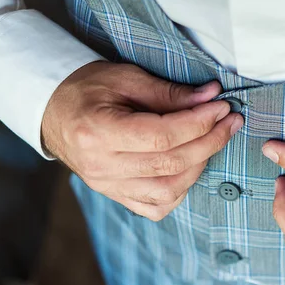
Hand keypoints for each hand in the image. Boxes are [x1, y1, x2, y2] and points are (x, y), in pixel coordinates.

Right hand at [42, 61, 242, 220]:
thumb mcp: (125, 78)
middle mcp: (101, 166)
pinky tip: (191, 168)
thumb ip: (169, 92)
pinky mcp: (115, 196)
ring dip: (199, 166)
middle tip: (229, 122)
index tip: (222, 107)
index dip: (199, 123)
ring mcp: (107, 186)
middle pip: (170, 164)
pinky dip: (180, 191)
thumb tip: (211, 97)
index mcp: (98, 132)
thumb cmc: (88, 89)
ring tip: (213, 140)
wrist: (54, 113)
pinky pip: (155, 207)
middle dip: (209, 142)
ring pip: (167, 191)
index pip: (162, 136)